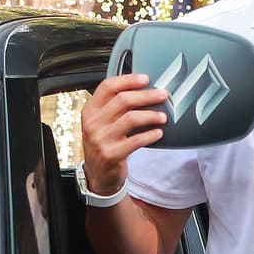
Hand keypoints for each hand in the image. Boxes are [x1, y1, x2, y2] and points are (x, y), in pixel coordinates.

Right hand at [79, 73, 168, 194]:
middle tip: (163, 95)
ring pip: (131, 118)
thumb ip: (113, 106)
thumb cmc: (103, 144)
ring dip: (151, 115)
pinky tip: (158, 133)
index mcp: (90, 110)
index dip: (128, 80)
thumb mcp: (100, 122)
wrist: (98, 175)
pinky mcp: (112, 154)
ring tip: (163, 116)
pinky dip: (150, 135)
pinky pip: (136, 140)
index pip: (107, 86)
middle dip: (147, 95)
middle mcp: (93, 123)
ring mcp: (101, 139)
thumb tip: (141, 88)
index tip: (145, 79)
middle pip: (123, 100)